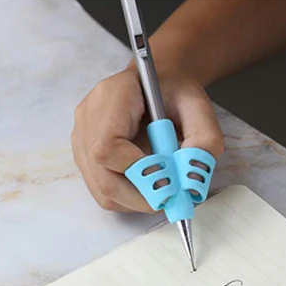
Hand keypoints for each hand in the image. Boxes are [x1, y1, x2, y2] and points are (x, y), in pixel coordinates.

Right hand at [71, 63, 223, 212]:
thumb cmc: (173, 93)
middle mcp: (88, 121)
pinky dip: (130, 198)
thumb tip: (192, 183)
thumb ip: (204, 140)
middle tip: (171, 196)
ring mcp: (81, 142)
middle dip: (142, 196)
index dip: (137, 171)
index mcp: (110, 97)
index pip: (107, 147)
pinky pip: (103, 193)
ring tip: (162, 186)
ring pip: (103, 192)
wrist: (158, 85)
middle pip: (103, 178)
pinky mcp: (84, 159)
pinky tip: (147, 183)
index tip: (168, 178)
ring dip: (137, 200)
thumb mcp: (198, 107)